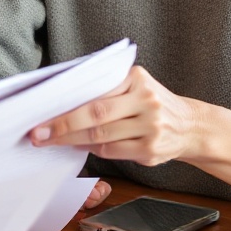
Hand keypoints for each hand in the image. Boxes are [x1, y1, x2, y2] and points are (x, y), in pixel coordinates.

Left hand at [29, 65, 198, 168]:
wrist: (192, 126)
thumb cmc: (152, 104)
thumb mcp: (135, 86)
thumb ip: (106, 89)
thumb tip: (63, 103)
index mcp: (137, 79)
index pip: (95, 93)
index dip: (66, 106)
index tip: (41, 114)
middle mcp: (146, 101)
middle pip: (95, 115)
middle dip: (63, 126)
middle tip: (39, 133)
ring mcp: (151, 127)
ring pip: (102, 136)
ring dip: (73, 140)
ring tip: (53, 140)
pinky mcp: (151, 149)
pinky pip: (113, 151)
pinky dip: (94, 149)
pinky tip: (81, 146)